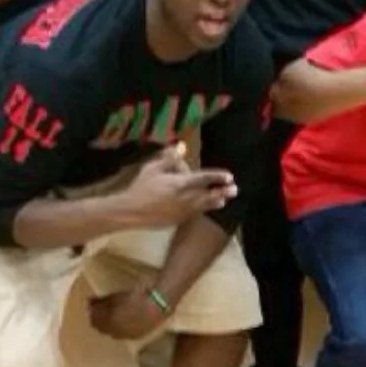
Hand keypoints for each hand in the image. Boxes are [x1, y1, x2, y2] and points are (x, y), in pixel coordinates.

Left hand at [88, 287, 163, 340]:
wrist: (159, 304)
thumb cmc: (138, 296)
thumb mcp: (117, 296)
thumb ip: (102, 301)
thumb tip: (89, 302)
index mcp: (108, 322)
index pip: (94, 320)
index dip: (93, 312)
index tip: (93, 305)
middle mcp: (114, 333)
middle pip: (101, 328)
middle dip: (99, 320)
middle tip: (101, 310)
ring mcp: (125, 336)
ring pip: (111, 333)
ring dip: (109, 325)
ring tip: (113, 315)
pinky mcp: (135, 337)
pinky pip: (122, 335)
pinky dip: (120, 329)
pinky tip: (124, 321)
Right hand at [120, 143, 237, 224]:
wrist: (130, 212)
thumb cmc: (141, 187)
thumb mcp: (153, 168)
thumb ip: (170, 158)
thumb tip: (181, 146)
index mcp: (180, 184)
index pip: (204, 178)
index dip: (217, 177)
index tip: (229, 176)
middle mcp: (185, 198)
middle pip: (209, 194)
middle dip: (222, 192)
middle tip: (235, 190)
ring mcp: (183, 211)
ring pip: (203, 206)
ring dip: (215, 202)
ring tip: (224, 200)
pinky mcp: (178, 220)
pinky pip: (194, 214)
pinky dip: (202, 210)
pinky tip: (206, 208)